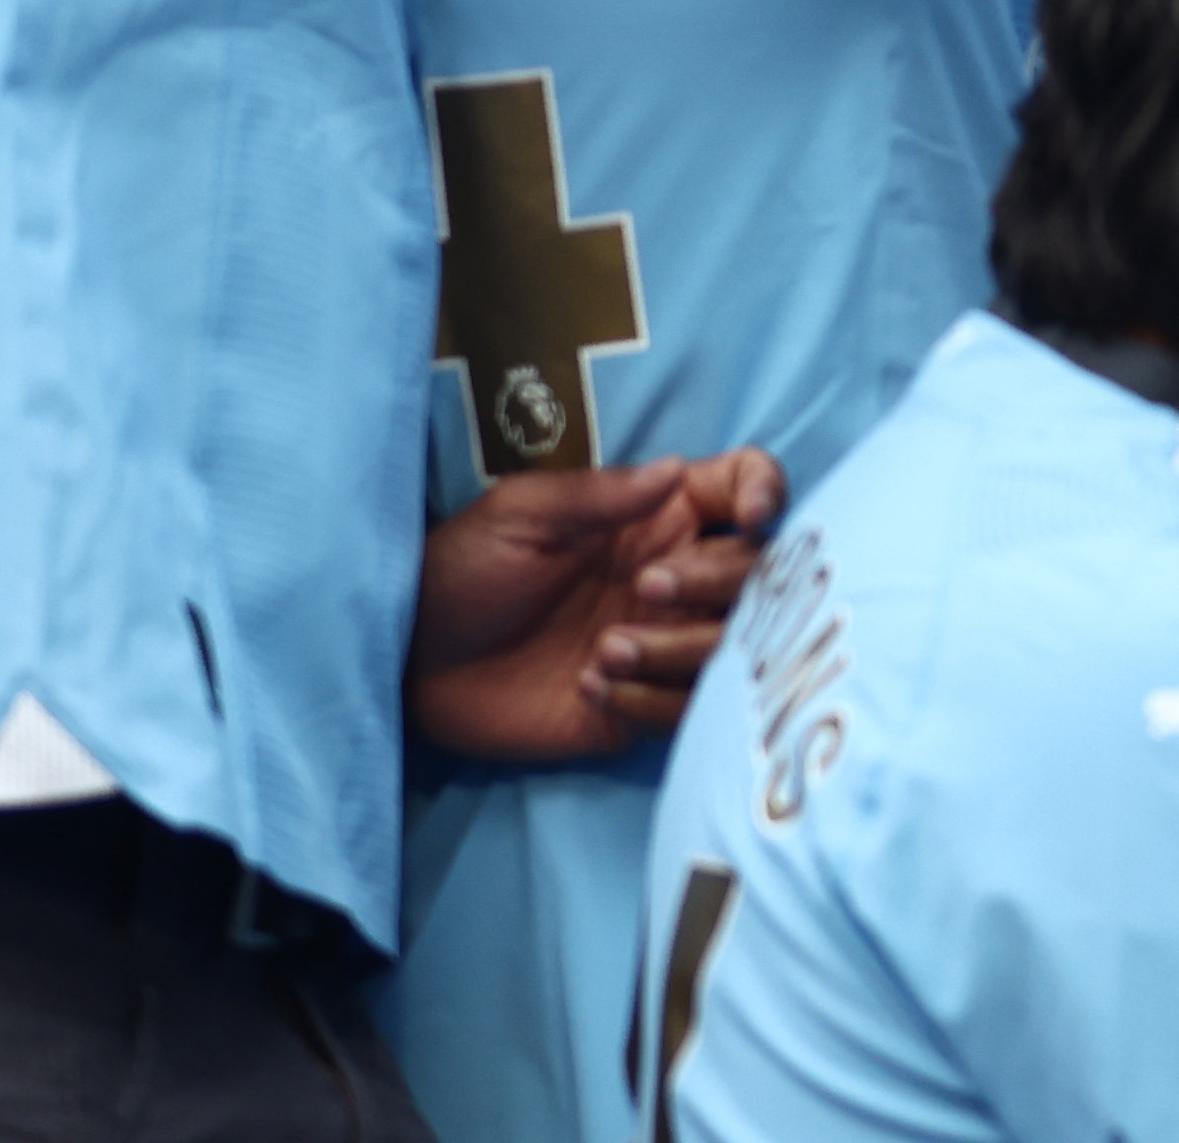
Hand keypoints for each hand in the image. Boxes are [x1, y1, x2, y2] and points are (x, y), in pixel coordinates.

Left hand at [405, 448, 784, 765]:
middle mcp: (680, 575)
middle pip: (757, 571)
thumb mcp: (518, 515)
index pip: (746, 488)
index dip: (767, 494)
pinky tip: (591, 689)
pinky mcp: (644, 705)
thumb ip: (596, 495)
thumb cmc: (462, 570)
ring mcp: (666, 641)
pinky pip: (690, 708)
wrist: (411, 664)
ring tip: (603, 653)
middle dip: (716, 580)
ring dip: (679, 648)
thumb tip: (675, 469)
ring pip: (733, 645)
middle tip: (646, 589)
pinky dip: (652, 700)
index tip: (750, 518)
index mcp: (660, 515)